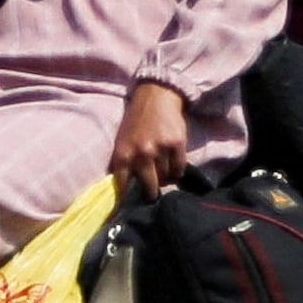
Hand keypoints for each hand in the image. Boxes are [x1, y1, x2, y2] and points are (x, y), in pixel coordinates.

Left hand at [109, 81, 191, 197]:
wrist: (155, 96)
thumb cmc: (136, 121)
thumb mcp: (122, 142)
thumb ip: (124, 163)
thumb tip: (128, 190)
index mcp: (123, 155)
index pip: (123, 187)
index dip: (128, 199)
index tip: (132, 207)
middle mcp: (141, 154)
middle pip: (150, 187)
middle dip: (152, 193)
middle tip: (154, 194)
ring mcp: (160, 150)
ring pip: (166, 178)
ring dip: (166, 177)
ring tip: (164, 170)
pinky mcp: (177, 145)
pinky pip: (179, 168)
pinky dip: (177, 170)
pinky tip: (173, 163)